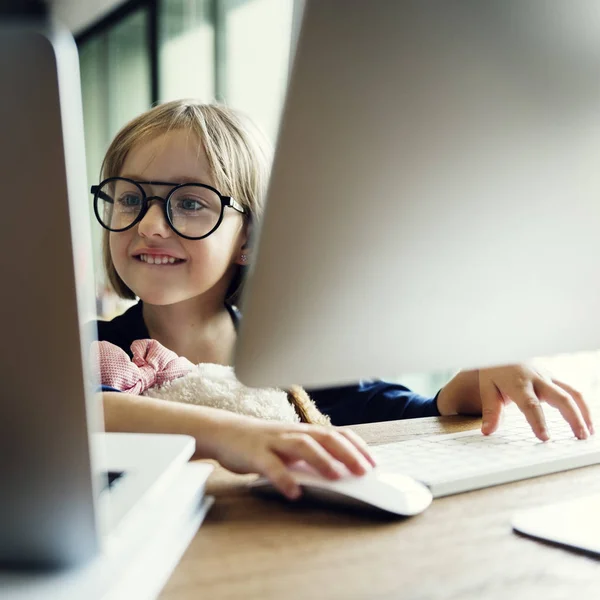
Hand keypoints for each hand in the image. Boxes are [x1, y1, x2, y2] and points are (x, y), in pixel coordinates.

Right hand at [213, 418, 375, 499]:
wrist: (225, 432)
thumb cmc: (262, 442)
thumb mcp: (289, 445)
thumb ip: (310, 456)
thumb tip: (338, 473)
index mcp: (303, 430)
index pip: (336, 433)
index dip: (356, 447)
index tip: (373, 463)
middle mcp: (292, 432)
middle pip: (324, 437)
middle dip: (346, 453)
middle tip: (364, 471)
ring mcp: (274, 441)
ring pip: (301, 445)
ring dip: (321, 460)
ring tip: (336, 477)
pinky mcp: (255, 454)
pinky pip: (271, 466)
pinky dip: (284, 479)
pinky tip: (294, 493)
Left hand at [436, 365, 593, 440]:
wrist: (502, 349)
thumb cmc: (495, 370)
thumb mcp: (486, 387)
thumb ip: (490, 410)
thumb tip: (487, 431)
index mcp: (518, 383)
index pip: (530, 404)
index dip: (538, 421)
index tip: (545, 438)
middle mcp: (537, 379)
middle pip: (560, 398)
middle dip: (573, 418)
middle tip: (579, 438)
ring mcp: (548, 377)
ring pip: (572, 393)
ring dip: (583, 413)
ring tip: (587, 434)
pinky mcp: (554, 379)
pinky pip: (572, 391)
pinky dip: (582, 406)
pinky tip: (586, 422)